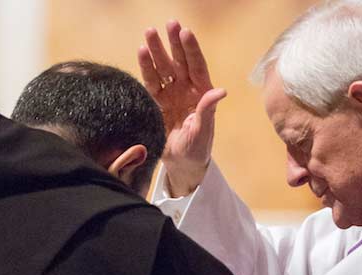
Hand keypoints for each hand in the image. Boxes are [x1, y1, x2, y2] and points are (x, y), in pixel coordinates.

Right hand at [138, 21, 226, 196]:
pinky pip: (150, 81)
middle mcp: (186, 89)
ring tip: (149, 32)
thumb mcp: (203, 131)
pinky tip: (141, 52)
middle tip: (168, 24)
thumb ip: (207, 111)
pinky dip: (145, 67)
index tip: (185, 32)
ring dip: (156, 50)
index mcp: (201, 93)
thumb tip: (220, 91)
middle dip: (173, 43)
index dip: (191, 50)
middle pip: (179, 61)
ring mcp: (170, 93)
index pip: (197, 66)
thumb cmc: (196, 148)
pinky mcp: (156, 101)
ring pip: (163, 68)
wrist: (181, 163)